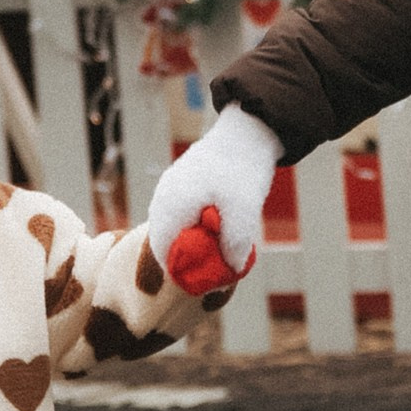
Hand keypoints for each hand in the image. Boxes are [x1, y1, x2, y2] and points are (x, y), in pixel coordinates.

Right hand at [147, 107, 279, 283]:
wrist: (247, 130)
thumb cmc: (243, 169)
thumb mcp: (244, 211)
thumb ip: (235, 244)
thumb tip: (231, 270)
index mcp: (171, 205)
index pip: (163, 252)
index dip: (182, 271)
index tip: (207, 279)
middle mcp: (164, 198)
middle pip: (166, 242)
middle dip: (189, 258)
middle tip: (216, 266)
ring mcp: (170, 189)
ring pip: (174, 228)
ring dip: (193, 242)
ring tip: (220, 246)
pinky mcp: (181, 184)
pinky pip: (180, 215)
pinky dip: (195, 227)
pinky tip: (218, 227)